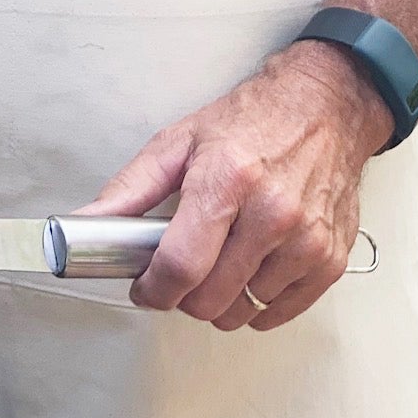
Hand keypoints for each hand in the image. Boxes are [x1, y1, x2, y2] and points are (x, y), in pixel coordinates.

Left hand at [77, 41, 391, 330]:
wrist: (324, 106)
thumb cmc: (251, 121)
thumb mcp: (177, 143)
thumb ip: (129, 190)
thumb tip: (87, 223)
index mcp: (227, 180)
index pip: (180, 266)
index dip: (152, 289)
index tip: (145, 288)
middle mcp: (272, 212)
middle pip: (210, 298)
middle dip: (183, 295)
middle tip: (181, 270)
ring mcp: (306, 239)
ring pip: (243, 310)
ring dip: (222, 299)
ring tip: (219, 262)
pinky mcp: (330, 258)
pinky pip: (280, 311)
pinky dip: (258, 303)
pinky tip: (249, 274)